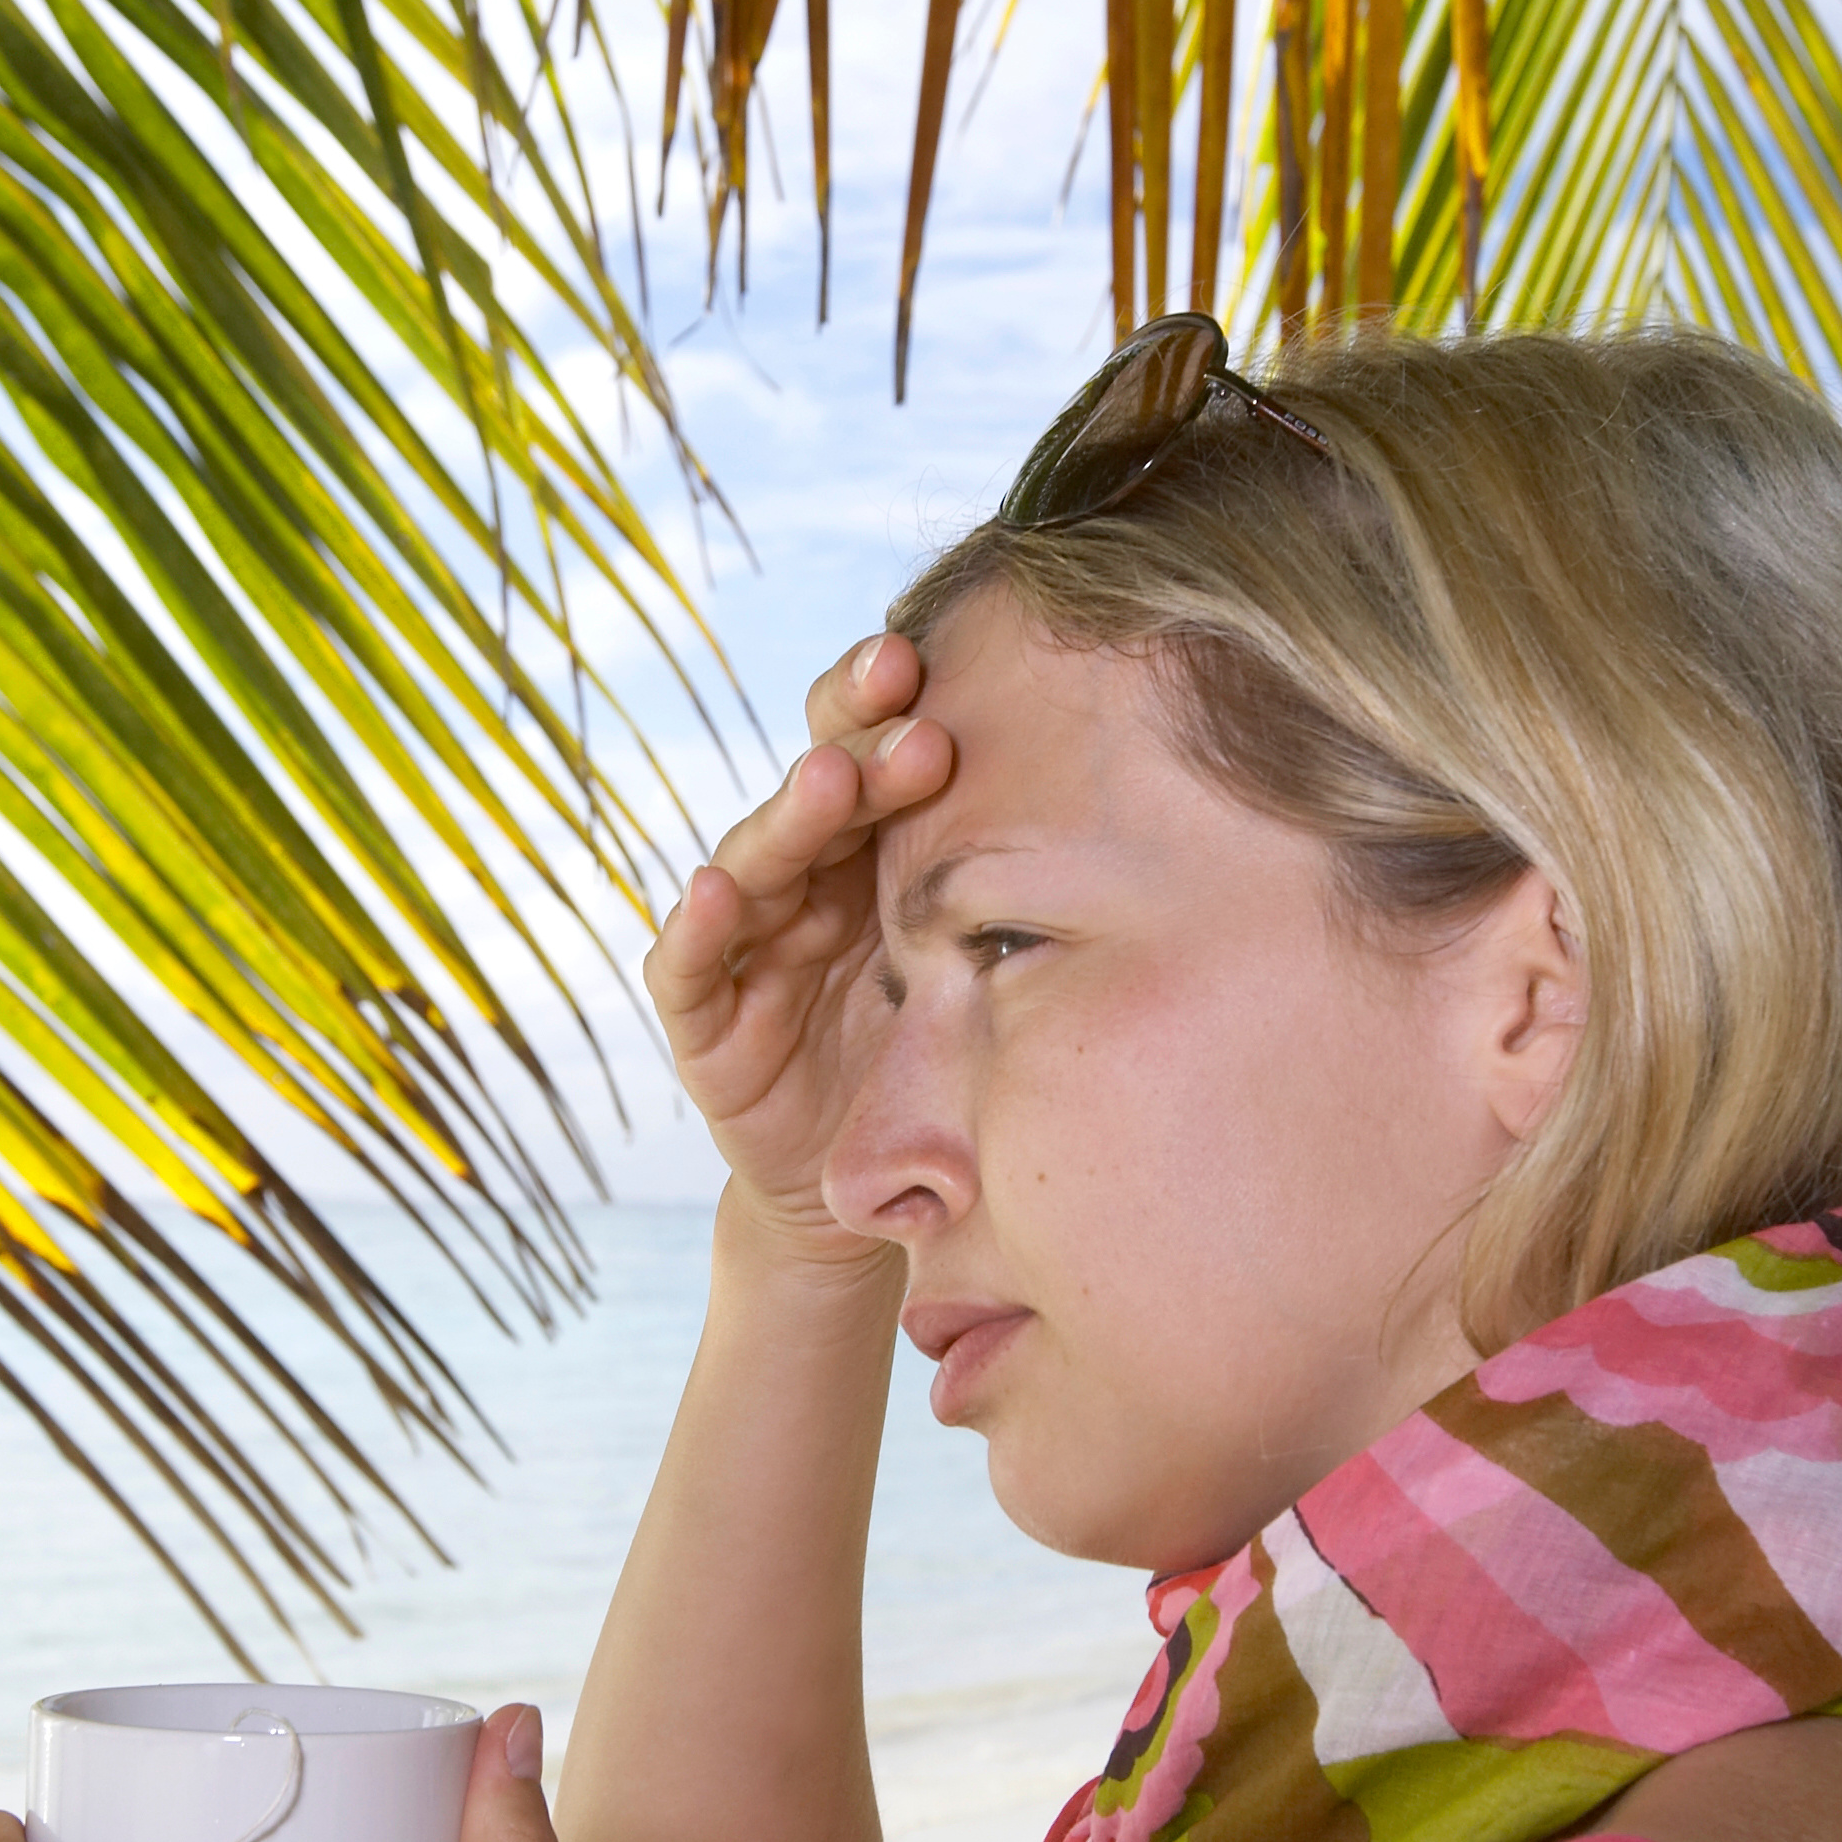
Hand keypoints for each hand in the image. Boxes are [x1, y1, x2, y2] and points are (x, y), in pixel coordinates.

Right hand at [643, 630, 956, 1273]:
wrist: (877, 1183)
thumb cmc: (945, 1063)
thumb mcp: (991, 978)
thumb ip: (1020, 908)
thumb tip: (1150, 816)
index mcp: (873, 858)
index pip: (868, 760)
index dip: (884, 708)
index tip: (930, 658)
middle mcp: (806, 884)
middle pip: (817, 794)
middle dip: (855, 745)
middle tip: (904, 703)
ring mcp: (751, 947)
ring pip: (757, 861)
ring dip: (789, 818)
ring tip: (828, 782)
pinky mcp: (707, 1024)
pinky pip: (691, 968)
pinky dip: (700, 927)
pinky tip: (717, 890)